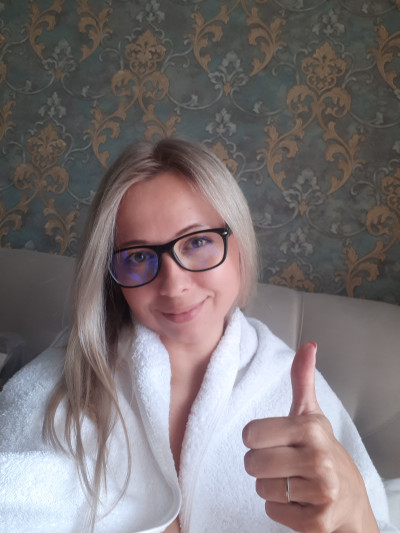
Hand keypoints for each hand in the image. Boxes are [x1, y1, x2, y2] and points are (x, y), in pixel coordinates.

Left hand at [242, 342, 378, 532]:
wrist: (351, 501)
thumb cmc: (323, 453)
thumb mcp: (312, 415)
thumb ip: (302, 380)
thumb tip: (308, 345)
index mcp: (310, 428)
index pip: (251, 434)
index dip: (257, 440)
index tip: (274, 441)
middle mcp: (318, 458)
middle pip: (252, 464)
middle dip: (262, 466)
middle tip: (283, 465)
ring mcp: (320, 491)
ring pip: (261, 490)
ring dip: (272, 489)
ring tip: (293, 482)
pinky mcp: (316, 521)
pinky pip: (272, 513)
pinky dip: (281, 510)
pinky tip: (299, 501)